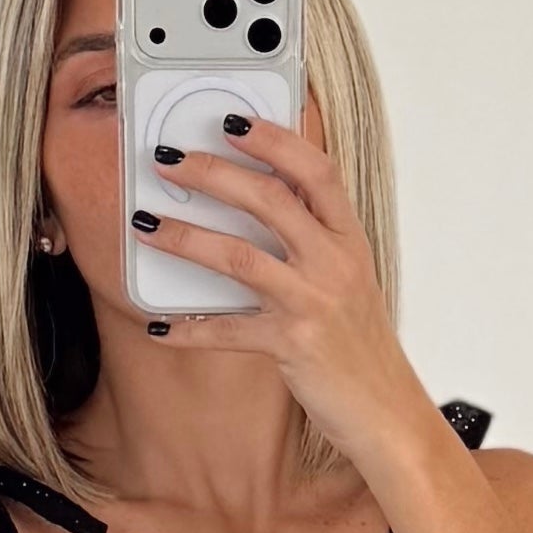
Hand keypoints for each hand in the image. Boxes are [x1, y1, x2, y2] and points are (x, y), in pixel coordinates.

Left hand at [129, 108, 425, 478]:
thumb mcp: (348, 280)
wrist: (385, 410)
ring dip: (186, 237)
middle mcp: (334, 263)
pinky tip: (160, 328)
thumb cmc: (358, 345)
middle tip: (169, 160)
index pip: (315, 170)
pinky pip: (229, 331)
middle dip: (213, 173)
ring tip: (147, 225)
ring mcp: (314, 303)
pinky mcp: (292, 345)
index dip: (274, 140)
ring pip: (241, 257)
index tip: (233, 122)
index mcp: (348, 239)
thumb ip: (313, 241)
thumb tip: (257, 206)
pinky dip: (191, 329)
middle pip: (270, 200)